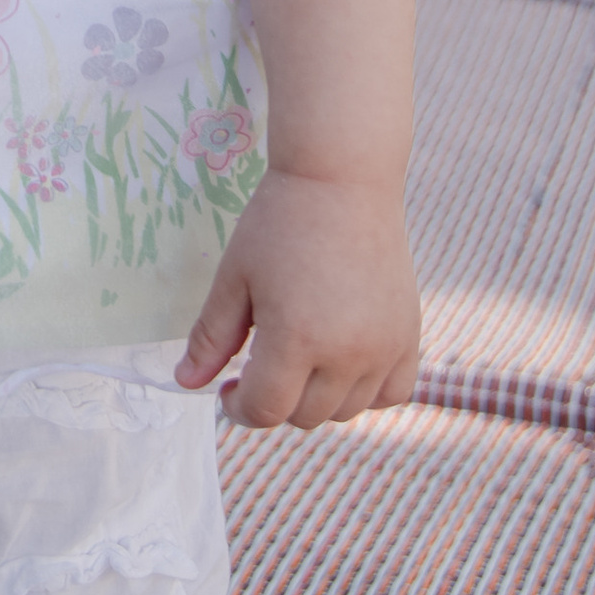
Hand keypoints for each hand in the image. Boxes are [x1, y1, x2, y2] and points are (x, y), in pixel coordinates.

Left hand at [175, 170, 419, 426]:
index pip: (266, 411)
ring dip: (316, 397)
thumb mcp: (235, 276)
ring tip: (299, 353)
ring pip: (346, 411)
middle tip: (259, 362)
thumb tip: (186, 383)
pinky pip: (390, 394)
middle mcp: (346, 354)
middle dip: (274, 399)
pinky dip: (364, 390)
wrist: (342, 179)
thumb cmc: (279, 222)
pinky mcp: (408, 337)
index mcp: (296, 339)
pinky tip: (341, 359)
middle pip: (304, 416)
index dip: (239, 408)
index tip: (228, 387)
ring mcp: (384, 349)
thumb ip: (211, 336)